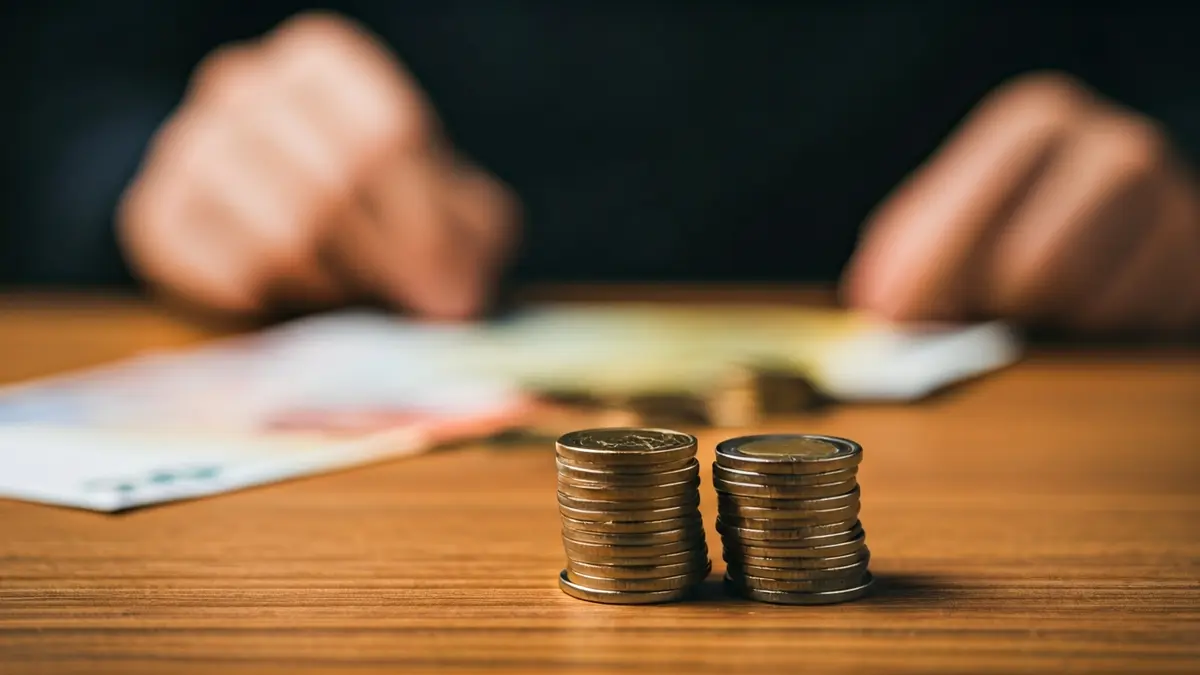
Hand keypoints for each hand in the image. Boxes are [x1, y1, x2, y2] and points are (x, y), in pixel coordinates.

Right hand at [118, 12, 518, 318]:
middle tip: (397, 294)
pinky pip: (226, 278)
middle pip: (330, 190)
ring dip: (331, 286)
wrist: (311, 243)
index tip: (441, 271)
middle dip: (380, 263)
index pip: (383, 139)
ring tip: (344, 287)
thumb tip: (446, 298)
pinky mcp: (152, 215)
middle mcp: (242, 83)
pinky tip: (287, 292)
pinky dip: (275, 305)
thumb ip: (464, 245)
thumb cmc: (399, 221)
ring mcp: (186, 144)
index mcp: (321, 58)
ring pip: (276, 239)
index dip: (422, 224)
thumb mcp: (458, 219)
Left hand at [845, 72, 1199, 334]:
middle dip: (983, 306)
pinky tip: (1070, 315)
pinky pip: (1122, 327)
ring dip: (1032, 321)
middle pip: (1030, 263)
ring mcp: (1169, 203)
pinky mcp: (1193, 263)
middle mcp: (1114, 148)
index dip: (930, 262)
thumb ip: (908, 246)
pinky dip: (1083, 335)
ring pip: (1077, 300)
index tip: (892, 312)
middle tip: (956, 322)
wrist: (1129, 223)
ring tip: (1018, 308)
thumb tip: (876, 301)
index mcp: (1038, 121)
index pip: (978, 195)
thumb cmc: (1024, 215)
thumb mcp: (958, 212)